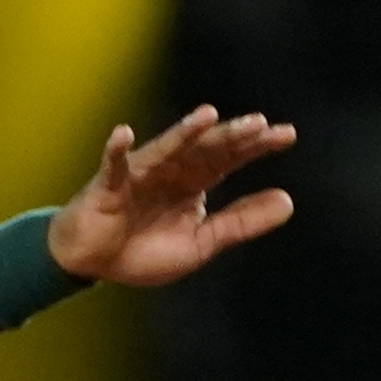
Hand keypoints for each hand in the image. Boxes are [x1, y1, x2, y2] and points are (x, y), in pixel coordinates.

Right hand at [47, 108, 296, 288]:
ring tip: (206, 115)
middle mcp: (171, 171)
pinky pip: (112, 166)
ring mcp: (139, 175)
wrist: (91, 264)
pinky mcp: (108, 186)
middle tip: (258, 124)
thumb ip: (241, 222)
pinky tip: (123, 133)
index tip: (287, 135)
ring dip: (184, 132)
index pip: (231, 158)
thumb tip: (289, 201)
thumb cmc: (142, 250)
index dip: (257, 146)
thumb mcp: (201, 243)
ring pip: (166, 149)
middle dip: (230, 136)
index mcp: (195, 182)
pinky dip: (116, 150)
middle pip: (205, 148)